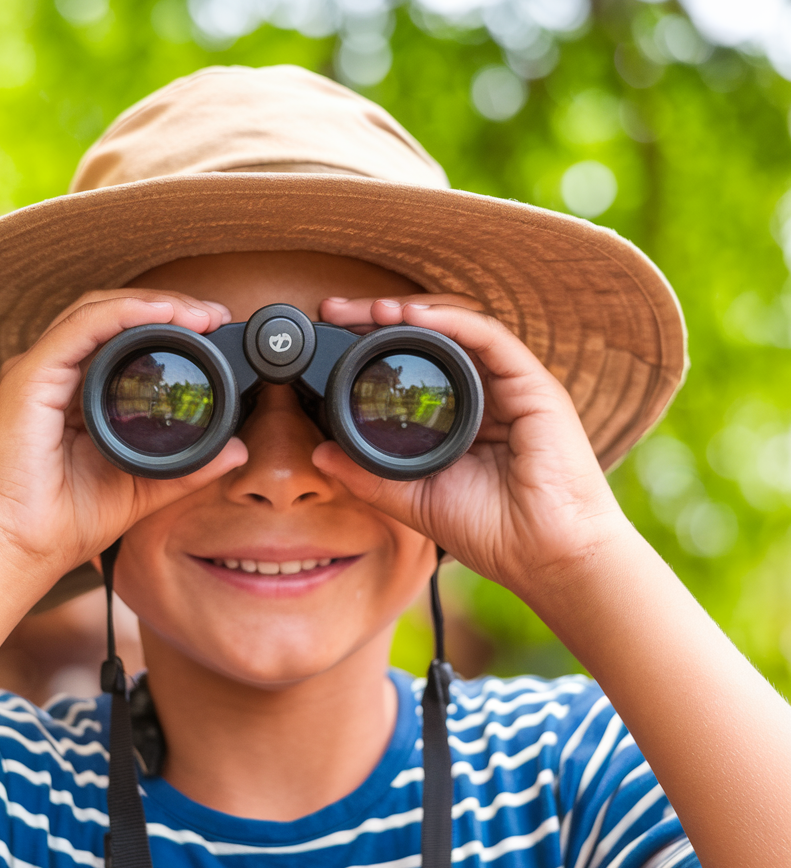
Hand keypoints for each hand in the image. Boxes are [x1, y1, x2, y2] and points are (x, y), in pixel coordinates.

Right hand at [0, 290, 246, 583]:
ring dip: (152, 304)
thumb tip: (237, 451)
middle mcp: (55, 374)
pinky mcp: (29, 378)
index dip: (168, 325)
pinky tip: (161, 313)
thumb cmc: (67, 521)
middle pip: (113, 316)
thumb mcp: (145, 487)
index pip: (121, 338)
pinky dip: (123, 312)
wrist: (23, 548)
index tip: (214, 330)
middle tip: (215, 315)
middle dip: (168, 307)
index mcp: (74, 393)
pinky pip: (81, 328)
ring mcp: (39, 372)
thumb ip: (189, 468)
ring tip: (199, 312)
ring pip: (98, 311)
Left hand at [313, 295, 631, 592]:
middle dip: (383, 315)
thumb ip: (369, 476)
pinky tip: (415, 318)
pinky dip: (451, 322)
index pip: (416, 363)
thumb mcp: (414, 499)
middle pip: (433, 335)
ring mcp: (512, 387)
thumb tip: (320, 454)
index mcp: (462, 416)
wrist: (546, 558)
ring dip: (414, 311)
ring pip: (460, 326)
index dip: (374, 344)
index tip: (332, 334)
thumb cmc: (494, 532)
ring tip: (372, 309)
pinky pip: (490, 338)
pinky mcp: (535, 386)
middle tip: (338, 309)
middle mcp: (488, 393)